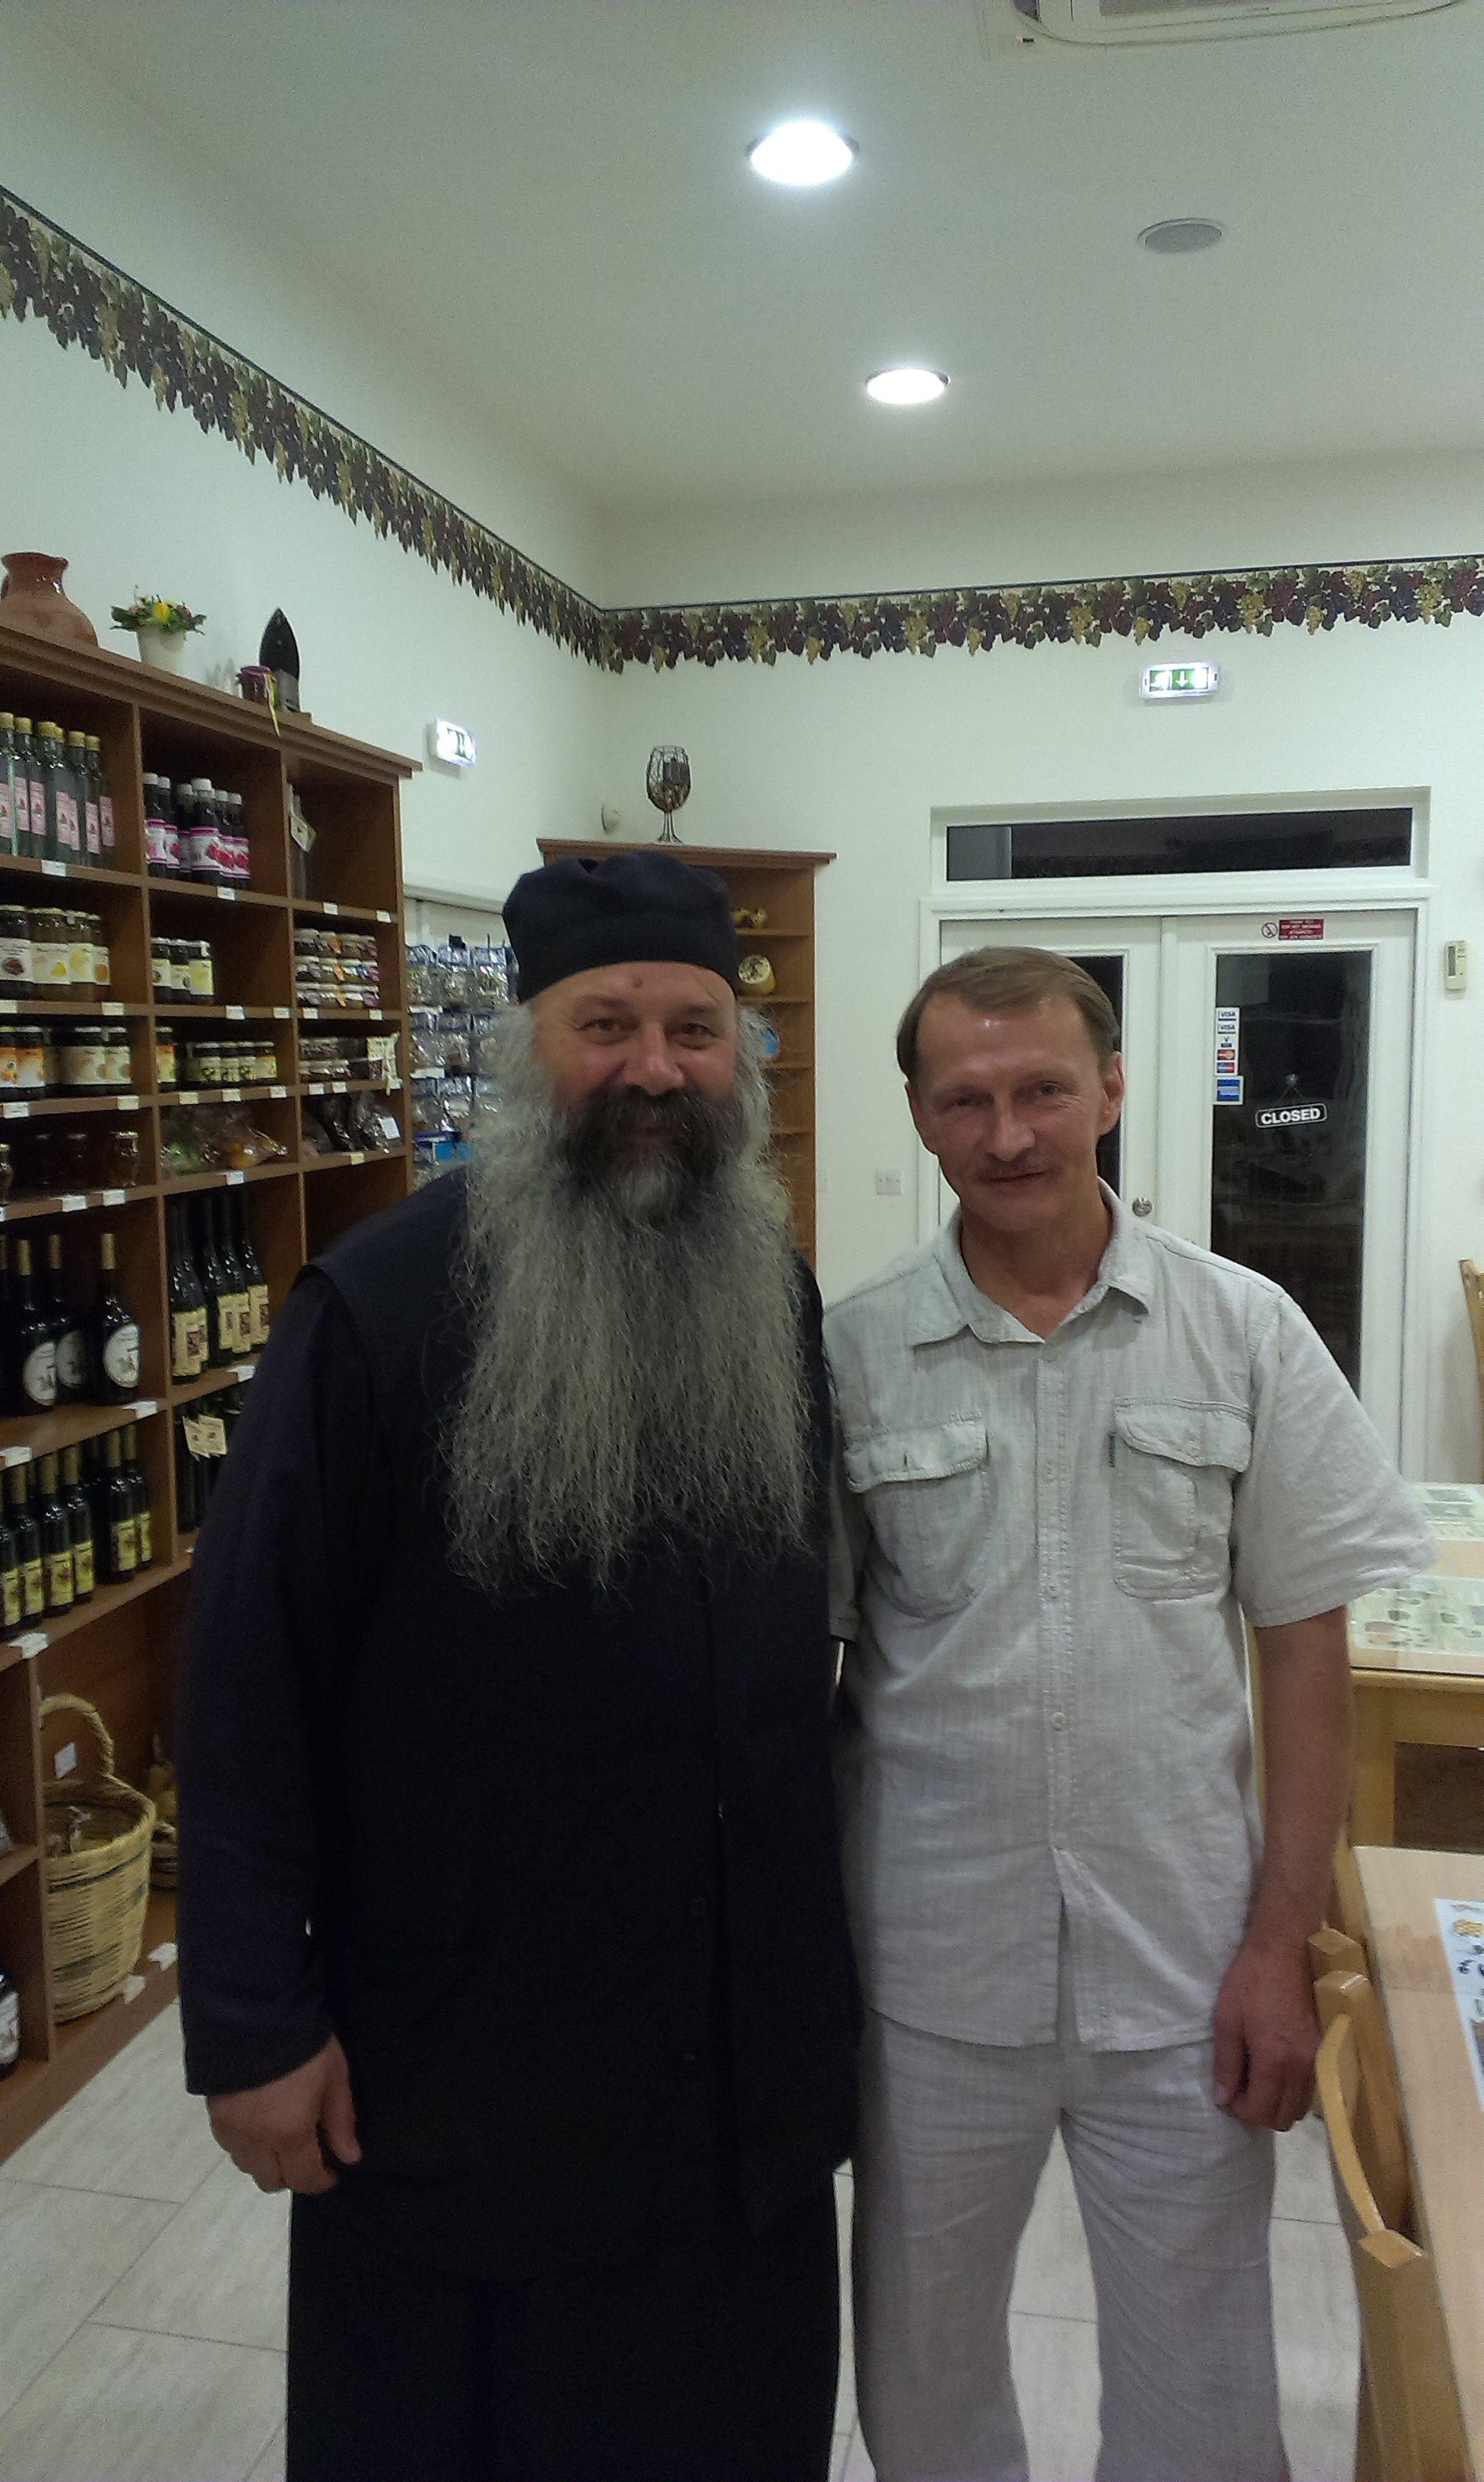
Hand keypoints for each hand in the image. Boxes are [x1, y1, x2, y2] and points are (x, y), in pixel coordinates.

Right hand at [208, 2035, 361, 2193]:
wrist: (254, 2012)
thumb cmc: (304, 2045)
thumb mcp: (334, 2078)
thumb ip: (341, 2121)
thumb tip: (349, 2157)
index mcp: (289, 2134)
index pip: (304, 2179)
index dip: (321, 2181)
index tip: (332, 2171)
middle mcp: (255, 2141)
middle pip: (271, 2181)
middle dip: (292, 2174)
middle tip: (307, 2151)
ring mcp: (230, 2129)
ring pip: (247, 2166)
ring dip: (266, 2161)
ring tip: (281, 2135)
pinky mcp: (214, 2114)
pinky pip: (230, 2145)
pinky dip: (245, 2144)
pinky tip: (257, 2122)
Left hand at [1211, 1933, 1317, 2130]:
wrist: (1286, 1949)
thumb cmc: (1250, 1980)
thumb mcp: (1226, 2019)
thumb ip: (1226, 2063)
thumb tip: (1223, 2099)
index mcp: (1275, 2059)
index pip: (1260, 2111)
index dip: (1239, 2111)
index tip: (1227, 2095)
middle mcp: (1302, 2067)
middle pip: (1282, 2116)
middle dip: (1258, 2111)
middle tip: (1240, 2089)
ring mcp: (1318, 2059)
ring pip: (1299, 2107)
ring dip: (1277, 2104)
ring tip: (1257, 2081)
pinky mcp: (1325, 2050)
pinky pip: (1311, 2089)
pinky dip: (1292, 2092)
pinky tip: (1276, 2071)